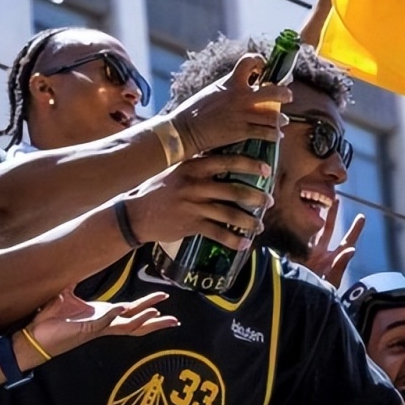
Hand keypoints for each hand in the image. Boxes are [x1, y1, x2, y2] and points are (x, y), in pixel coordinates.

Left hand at [28, 289, 177, 356]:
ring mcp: (97, 329)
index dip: (147, 304)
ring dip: (142, 320)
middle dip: (156, 321)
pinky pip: (104, 323)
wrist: (35, 336)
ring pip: (126, 327)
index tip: (163, 299)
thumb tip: (73, 265)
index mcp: (102, 316)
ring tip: (157, 314)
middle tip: (175, 320)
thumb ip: (73, 283)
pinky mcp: (86, 331)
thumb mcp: (65, 295)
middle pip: (137, 323)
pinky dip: (114, 316)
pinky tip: (123, 309)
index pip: (131, 310)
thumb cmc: (50, 319)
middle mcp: (104, 325)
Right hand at [125, 153, 273, 250]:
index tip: (267, 170)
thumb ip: (196, 166)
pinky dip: (233, 240)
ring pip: (229, 213)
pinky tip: (244, 244)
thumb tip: (222, 160)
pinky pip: (218, 233)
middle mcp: (195, 185)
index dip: (249, 165)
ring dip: (249, 221)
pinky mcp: (191, 224)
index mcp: (193, 167)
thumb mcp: (175, 171)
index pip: (227, 162)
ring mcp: (193, 205)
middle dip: (256, 197)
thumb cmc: (156, 190)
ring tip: (259, 226)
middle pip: (233, 189)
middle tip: (269, 201)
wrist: (135, 214)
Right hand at [170, 54, 291, 156]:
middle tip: (287, 96)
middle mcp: (239, 96)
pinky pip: (266, 133)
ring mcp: (242, 114)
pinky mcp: (242, 131)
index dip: (260, 62)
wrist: (184, 131)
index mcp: (230, 82)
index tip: (263, 68)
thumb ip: (228, 87)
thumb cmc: (193, 111)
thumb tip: (239, 85)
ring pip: (273, 115)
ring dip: (281, 119)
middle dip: (283, 93)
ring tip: (284, 121)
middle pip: (272, 90)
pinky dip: (274, 134)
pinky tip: (277, 136)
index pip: (250, 61)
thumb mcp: (212, 91)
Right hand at [296, 202, 364, 288]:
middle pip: (329, 230)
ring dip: (314, 217)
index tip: (362, 217)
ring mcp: (308, 253)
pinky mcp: (295, 255)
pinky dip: (297, 227)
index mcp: (334, 259)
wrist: (300, 303)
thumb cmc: (320, 296)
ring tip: (315, 202)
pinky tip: (295, 215)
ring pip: (313, 231)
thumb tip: (352, 248)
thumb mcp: (332, 281)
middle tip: (336, 199)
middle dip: (332, 215)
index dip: (355, 229)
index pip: (347, 241)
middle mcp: (322, 253)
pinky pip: (297, 238)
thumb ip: (340, 264)